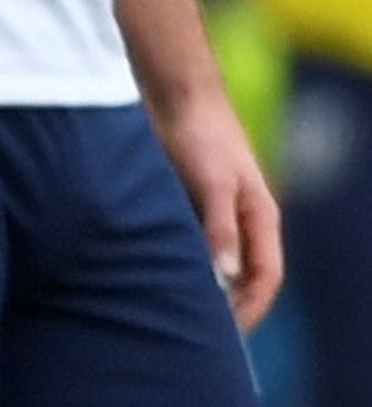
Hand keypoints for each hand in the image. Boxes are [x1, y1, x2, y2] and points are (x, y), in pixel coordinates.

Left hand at [155, 90, 282, 329]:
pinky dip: (179, 257)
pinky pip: (188, 237)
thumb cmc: (201, 132)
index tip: (226, 331)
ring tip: (173, 305)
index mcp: (260, 216)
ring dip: (201, 279)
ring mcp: (215, 206)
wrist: (174, 89)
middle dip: (227, 301)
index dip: (252, 306)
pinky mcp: (185, 195)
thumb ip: (220, 227)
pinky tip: (154, 268)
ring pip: (214, 256)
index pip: (267, 275)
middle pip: (242, 271)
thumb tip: (226, 276)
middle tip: (197, 327)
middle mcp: (242, 215)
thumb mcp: (213, 182)